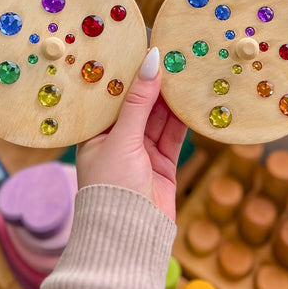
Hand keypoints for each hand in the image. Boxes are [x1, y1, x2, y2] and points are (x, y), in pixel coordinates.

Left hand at [76, 47, 187, 220]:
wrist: (130, 237)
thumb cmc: (112, 188)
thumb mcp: (123, 138)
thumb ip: (139, 102)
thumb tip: (151, 62)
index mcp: (96, 133)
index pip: (114, 96)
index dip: (129, 74)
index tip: (144, 51)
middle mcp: (117, 140)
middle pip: (139, 105)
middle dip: (154, 84)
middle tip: (171, 57)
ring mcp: (140, 152)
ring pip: (158, 118)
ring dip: (170, 99)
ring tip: (184, 72)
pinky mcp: (161, 163)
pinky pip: (173, 135)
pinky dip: (182, 119)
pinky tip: (191, 100)